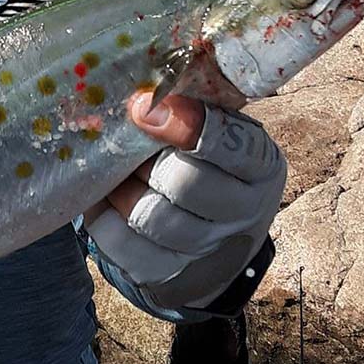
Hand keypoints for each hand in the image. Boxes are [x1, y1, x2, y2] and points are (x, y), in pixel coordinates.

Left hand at [84, 94, 286, 308]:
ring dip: (121, 189)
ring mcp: (210, 250)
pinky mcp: (171, 276)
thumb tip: (142, 87)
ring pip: (151, 217)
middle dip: (143, 160)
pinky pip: (124, 246)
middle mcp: (245, 211)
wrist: (216, 237)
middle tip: (124, 142)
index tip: (141, 106)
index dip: (183, 124)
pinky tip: (104, 199)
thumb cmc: (208, 163)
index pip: (228, 144)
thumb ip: (190, 105)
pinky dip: (104, 217)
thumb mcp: (216, 129)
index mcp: (260, 164)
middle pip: (184, 184)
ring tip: (115, 171)